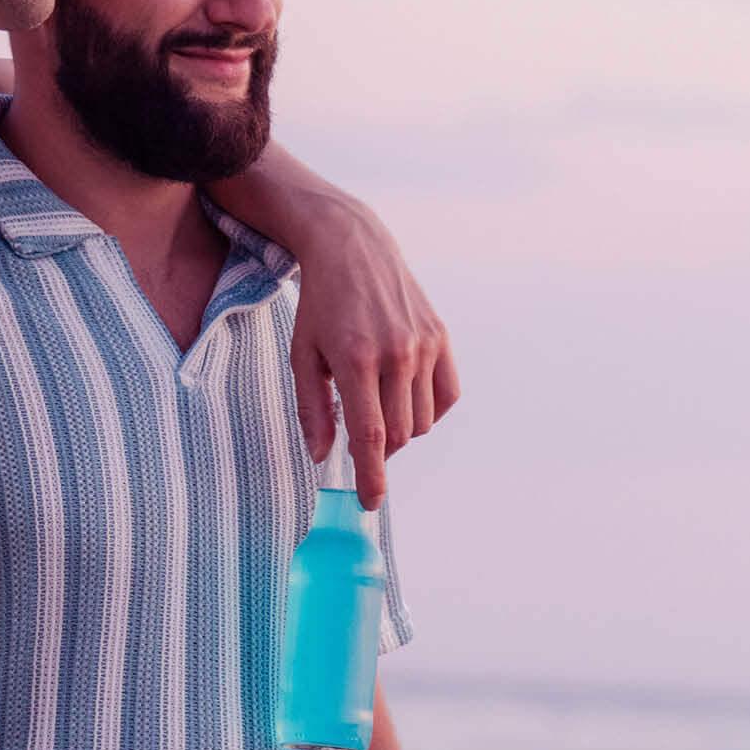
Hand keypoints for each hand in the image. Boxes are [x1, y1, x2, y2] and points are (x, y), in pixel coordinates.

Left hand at [288, 196, 458, 509]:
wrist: (352, 247)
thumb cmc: (320, 305)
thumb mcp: (302, 355)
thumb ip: (312, 410)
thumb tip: (321, 457)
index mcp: (356, 359)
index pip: (371, 435)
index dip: (371, 476)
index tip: (369, 503)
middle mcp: (396, 353)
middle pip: (398, 434)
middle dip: (378, 452)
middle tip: (360, 445)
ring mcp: (424, 344)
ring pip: (422, 420)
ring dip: (400, 429)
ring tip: (377, 407)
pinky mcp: (442, 336)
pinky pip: (446, 397)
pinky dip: (428, 410)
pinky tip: (405, 398)